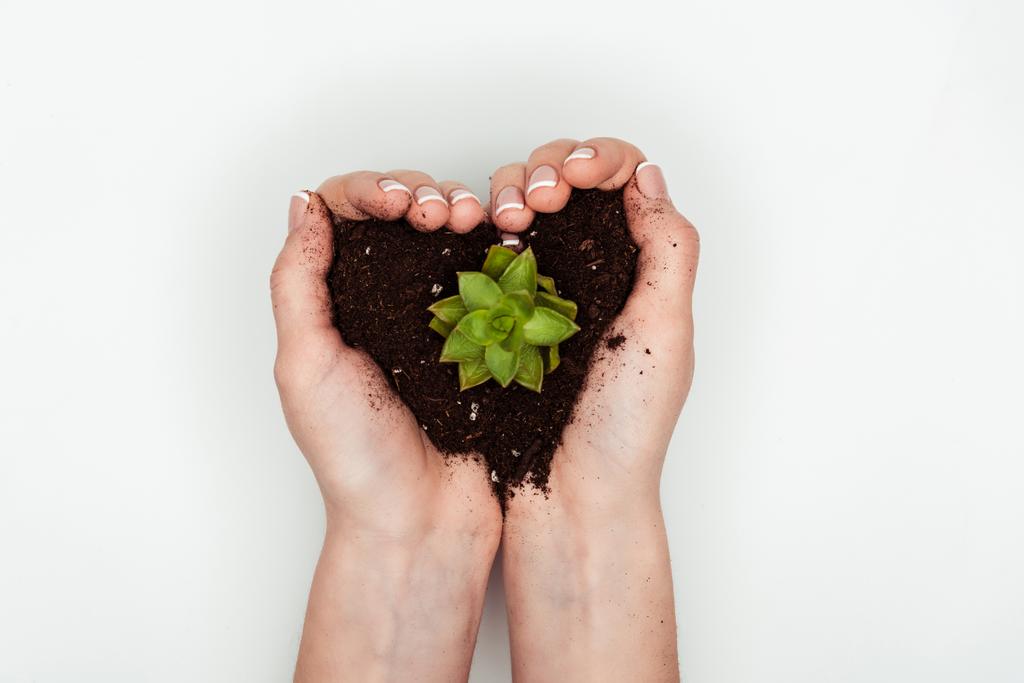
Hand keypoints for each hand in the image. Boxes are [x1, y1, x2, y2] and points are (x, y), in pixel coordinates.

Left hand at [272, 170, 500, 681]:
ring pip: (450, 232)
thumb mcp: (305, 366)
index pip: (344, 213)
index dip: (370, 191)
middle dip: (421, 192)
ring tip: (472, 222)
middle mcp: (386, 299)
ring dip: (460, 209)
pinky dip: (497, 246)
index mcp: (337, 301)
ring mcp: (441, 315)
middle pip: (401, 210)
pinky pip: (492, 272)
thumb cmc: (354, 457)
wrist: (422, 521)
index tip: (397, 206)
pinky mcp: (487, 335)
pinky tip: (504, 243)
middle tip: (439, 215)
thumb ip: (298, 284)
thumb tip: (304, 204)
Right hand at [495, 138, 698, 681]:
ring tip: (507, 219)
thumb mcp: (664, 333)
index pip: (621, 181)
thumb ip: (668, 250)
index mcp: (635, 269)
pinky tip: (477, 234)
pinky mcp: (489, 313)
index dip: (597, 161)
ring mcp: (535, 289)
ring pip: (516, 205)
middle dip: (546, 168)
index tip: (576, 179)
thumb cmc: (623, 429)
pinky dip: (476, 229)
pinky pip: (479, 249)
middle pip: (563, 180)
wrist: (566, 499)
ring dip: (509, 191)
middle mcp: (586, 271)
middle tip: (537, 202)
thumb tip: (646, 175)